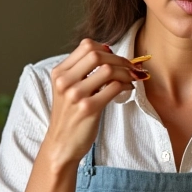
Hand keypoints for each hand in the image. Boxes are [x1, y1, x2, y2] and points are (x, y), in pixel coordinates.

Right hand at [42, 39, 144, 168]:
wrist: (61, 145)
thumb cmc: (69, 116)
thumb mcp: (67, 89)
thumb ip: (81, 71)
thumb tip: (109, 53)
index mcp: (59, 73)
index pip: (86, 46)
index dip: (106, 48)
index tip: (115, 57)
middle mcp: (65, 81)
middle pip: (97, 54)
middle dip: (119, 59)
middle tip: (131, 67)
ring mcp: (76, 95)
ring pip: (108, 69)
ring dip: (126, 72)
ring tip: (132, 78)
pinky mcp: (89, 108)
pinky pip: (114, 87)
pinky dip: (126, 85)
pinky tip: (129, 89)